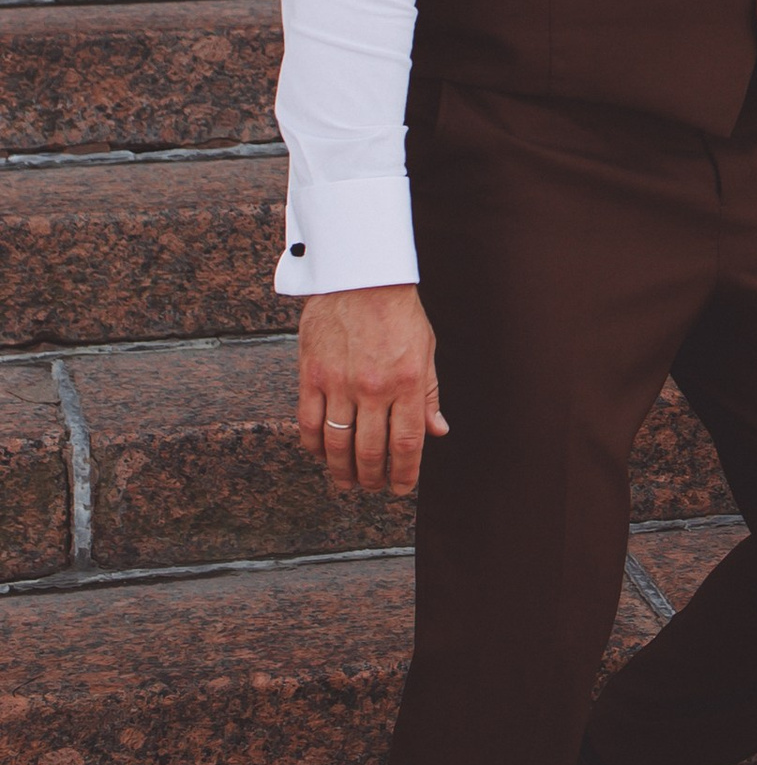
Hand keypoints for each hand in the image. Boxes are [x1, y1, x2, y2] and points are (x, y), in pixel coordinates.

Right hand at [296, 284, 447, 498]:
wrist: (361, 275)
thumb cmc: (398, 311)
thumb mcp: (426, 349)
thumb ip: (428, 393)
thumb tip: (438, 431)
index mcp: (407, 383)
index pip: (407, 444)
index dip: (404, 474)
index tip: (401, 489)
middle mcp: (373, 388)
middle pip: (370, 451)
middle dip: (372, 478)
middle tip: (373, 487)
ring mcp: (339, 383)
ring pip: (337, 444)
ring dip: (342, 470)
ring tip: (347, 482)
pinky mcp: (311, 375)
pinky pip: (309, 423)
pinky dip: (314, 445)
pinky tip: (322, 454)